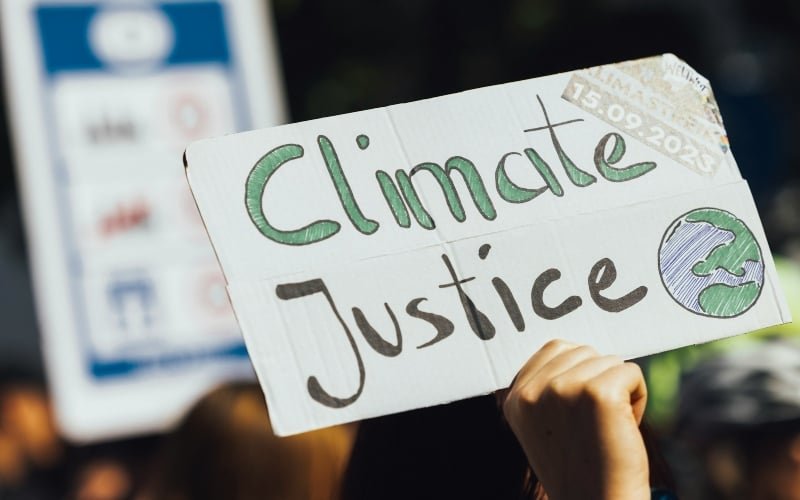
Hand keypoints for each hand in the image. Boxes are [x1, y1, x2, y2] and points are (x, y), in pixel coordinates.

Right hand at [502, 340, 649, 499]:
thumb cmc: (582, 467)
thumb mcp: (545, 424)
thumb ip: (547, 386)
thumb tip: (573, 349)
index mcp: (516, 397)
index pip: (555, 349)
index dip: (580, 375)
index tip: (580, 415)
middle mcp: (533, 391)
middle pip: (584, 352)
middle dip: (600, 381)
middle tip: (595, 425)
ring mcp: (563, 388)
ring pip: (609, 361)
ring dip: (619, 391)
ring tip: (607, 429)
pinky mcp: (598, 392)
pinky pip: (632, 372)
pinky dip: (638, 398)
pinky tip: (623, 428)